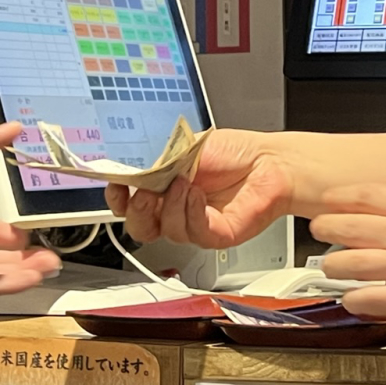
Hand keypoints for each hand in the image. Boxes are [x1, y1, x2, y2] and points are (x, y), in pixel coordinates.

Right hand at [106, 130, 291, 248]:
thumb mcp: (185, 149)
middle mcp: (176, 210)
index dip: (118, 200)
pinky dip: (192, 213)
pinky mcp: (215, 235)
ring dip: (171, 205)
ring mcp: (195, 225)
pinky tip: (198, 195)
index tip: (117, 187)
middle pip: (141, 228)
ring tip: (184, 182)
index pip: (129, 205)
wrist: (268, 161)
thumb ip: (157, 162)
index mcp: (163, 188)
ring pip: (167, 231)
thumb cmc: (233, 153)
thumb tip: (132, 171)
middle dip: (137, 212)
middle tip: (144, 193)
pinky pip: (194, 233)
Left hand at [313, 185, 385, 333]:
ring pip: (347, 263)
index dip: (339, 197)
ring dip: (332, 266)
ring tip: (331, 267)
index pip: (366, 195)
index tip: (328, 201)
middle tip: (319, 230)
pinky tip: (352, 297)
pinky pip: (366, 299)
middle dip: (325, 228)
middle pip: (347, 226)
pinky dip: (352, 299)